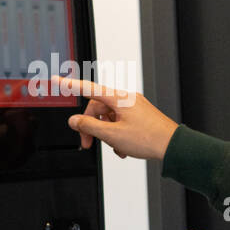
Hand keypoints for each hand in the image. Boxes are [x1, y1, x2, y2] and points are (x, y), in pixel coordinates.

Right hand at [55, 76, 177, 160]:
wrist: (172, 146)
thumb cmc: (148, 138)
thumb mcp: (112, 134)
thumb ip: (89, 126)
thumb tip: (75, 121)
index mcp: (118, 98)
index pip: (88, 89)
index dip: (70, 85)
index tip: (57, 80)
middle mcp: (126, 98)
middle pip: (97, 108)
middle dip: (91, 127)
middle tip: (88, 143)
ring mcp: (134, 107)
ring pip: (109, 117)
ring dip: (106, 134)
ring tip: (113, 148)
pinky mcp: (139, 116)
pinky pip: (120, 122)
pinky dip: (117, 135)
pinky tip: (122, 148)